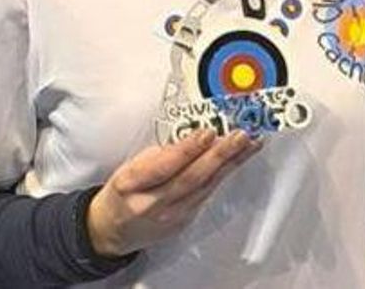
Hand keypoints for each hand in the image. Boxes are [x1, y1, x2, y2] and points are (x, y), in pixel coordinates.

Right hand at [87, 129, 261, 257]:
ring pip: (205, 186)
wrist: (114, 231)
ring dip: (231, 163)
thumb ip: (160, 155)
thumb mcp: (129, 167)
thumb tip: (194, 140)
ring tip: (249, 143)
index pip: (163, 167)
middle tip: (240, 136)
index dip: (187, 150)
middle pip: (191, 178)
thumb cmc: (123, 193)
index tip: (207, 132)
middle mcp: (153, 205)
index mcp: (131, 185)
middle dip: (219, 155)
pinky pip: (207, 194)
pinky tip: (237, 160)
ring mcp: (172, 216)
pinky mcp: (185, 221)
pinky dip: (223, 174)